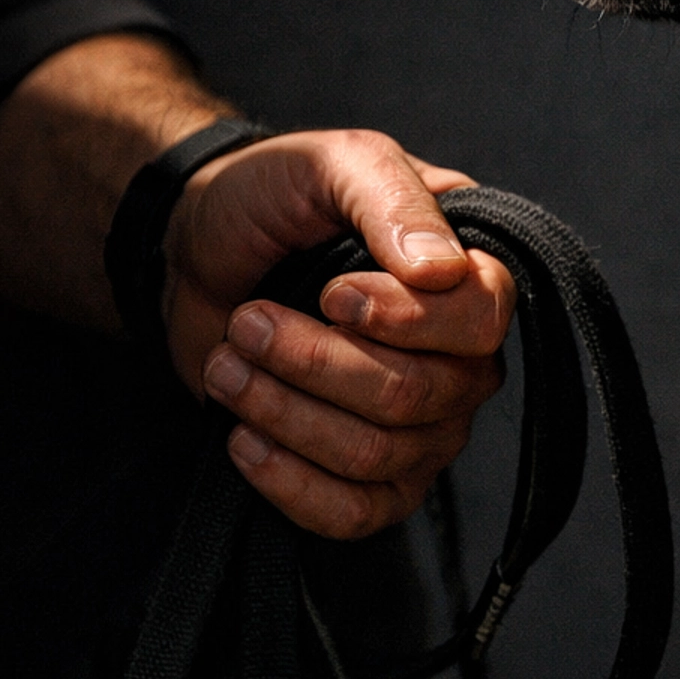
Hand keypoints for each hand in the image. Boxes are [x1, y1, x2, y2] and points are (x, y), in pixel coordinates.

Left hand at [164, 128, 514, 536]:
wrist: (198, 247)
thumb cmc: (274, 198)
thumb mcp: (332, 164)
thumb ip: (392, 201)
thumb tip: (444, 273)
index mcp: (469, 272)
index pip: (481, 320)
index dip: (404, 321)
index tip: (330, 294)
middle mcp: (462, 355)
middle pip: (417, 396)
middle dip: (314, 363)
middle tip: (247, 322)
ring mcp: (423, 424)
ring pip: (378, 454)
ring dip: (284, 412)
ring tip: (227, 366)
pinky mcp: (370, 476)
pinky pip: (356, 514)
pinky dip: (290, 483)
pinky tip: (242, 438)